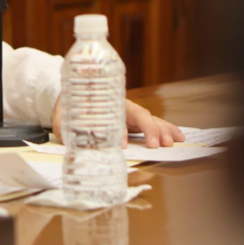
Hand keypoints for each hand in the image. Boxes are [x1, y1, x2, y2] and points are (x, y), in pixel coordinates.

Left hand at [51, 98, 184, 147]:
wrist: (73, 99)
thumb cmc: (69, 108)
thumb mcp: (64, 118)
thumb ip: (66, 128)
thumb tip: (69, 140)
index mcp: (105, 105)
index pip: (116, 117)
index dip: (120, 131)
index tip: (122, 144)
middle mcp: (122, 108)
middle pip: (140, 116)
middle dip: (149, 130)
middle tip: (156, 145)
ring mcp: (131, 115)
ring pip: (151, 119)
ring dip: (163, 130)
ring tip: (172, 142)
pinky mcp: (136, 122)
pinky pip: (155, 124)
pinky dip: (168, 129)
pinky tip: (179, 136)